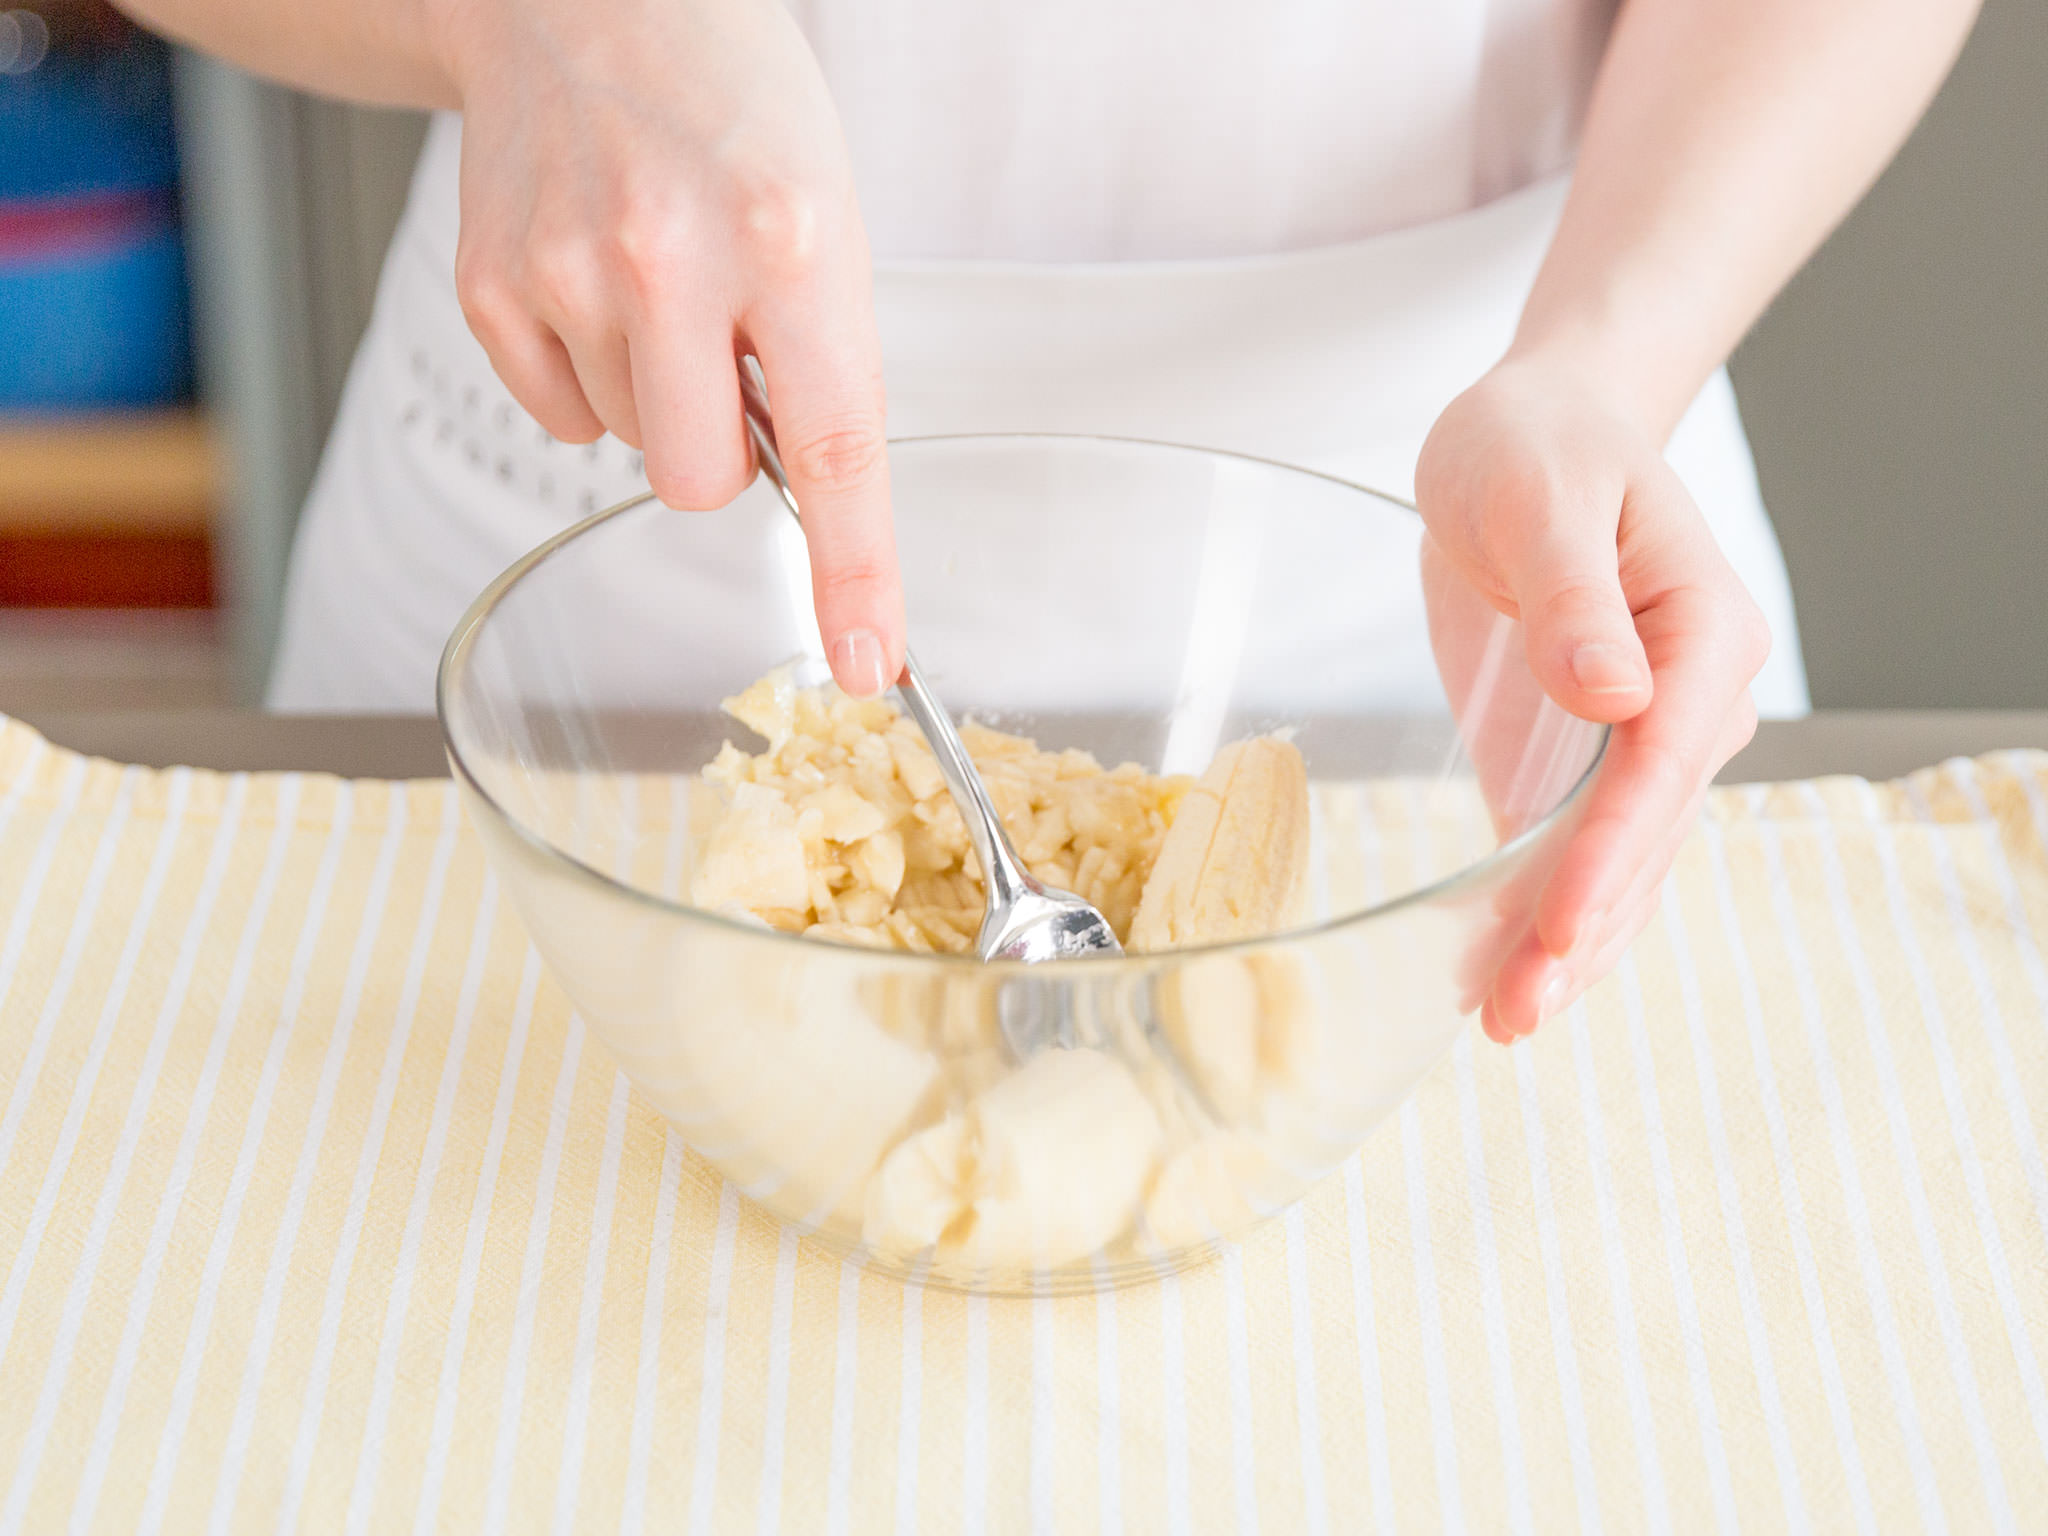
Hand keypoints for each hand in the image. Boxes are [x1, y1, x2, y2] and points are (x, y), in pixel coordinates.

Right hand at [428, 0, 903, 695]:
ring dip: (654, 394)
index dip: (855, 573)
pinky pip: (559, 415)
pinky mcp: (491, 287)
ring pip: (628, 449)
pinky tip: (594, 285)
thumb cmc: (729, 107)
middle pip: (699, 483)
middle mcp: (673, 258)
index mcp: (792, 242)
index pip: (836, 449)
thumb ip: (821, 356)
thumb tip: (810, 501)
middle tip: (724, 357)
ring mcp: (568, 272)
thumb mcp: (824, 210)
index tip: (865, 660)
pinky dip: (585, 374)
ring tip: (656, 279)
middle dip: (719, 454)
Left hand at [1415, 356, 1769, 1042]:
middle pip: (1644, 837)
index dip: (1609, 853)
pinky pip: (1575, 852)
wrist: (1531, 437)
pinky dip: (1543, 915)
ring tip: (1506, 1021)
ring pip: (1619, 866)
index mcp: (1703, 632)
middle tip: (1516, 1011)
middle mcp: (1691, 700)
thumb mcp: (1544, 495)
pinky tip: (1502, 977)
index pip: (1661, 764)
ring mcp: (1642, 740)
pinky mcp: (1581, 758)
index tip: (1557, 925)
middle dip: (1583, 929)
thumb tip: (1613, 695)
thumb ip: (1575, 594)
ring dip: (1569, 948)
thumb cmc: (1539, 446)